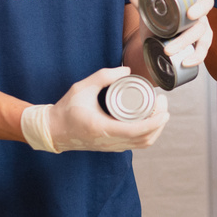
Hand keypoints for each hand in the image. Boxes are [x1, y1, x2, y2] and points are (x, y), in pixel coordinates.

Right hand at [21, 67, 169, 152]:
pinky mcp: (114, 146)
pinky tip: (150, 118)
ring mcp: (113, 146)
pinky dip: (149, 132)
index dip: (155, 121)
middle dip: (160, 121)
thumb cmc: (66, 109)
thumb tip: (127, 70)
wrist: (53, 130)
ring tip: (159, 109)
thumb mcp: (82, 88)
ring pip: (144, 143)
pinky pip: (137, 143)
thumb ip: (103, 76)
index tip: (163, 107)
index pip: (138, 131)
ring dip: (156, 128)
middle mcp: (111, 141)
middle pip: (146, 138)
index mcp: (103, 129)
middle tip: (162, 102)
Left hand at [125, 0, 214, 67]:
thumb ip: (139, 0)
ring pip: (202, 31)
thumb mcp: (147, 14)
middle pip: (206, 5)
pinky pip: (203, 50)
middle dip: (200, 8)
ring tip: (169, 50)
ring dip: (186, 41)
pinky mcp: (202, 44)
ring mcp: (202, 27)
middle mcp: (197, 11)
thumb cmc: (157, 26)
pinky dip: (196, 57)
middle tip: (189, 15)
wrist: (158, 48)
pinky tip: (186, 62)